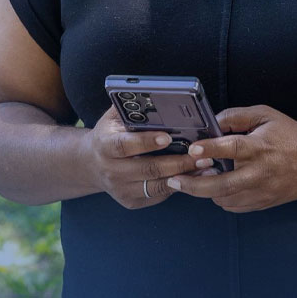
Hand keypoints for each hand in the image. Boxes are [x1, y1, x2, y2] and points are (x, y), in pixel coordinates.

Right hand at [89, 105, 213, 208]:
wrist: (91, 164)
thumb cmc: (109, 135)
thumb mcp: (113, 119)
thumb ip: (130, 109)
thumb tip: (155, 95)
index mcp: (104, 146)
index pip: (124, 146)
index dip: (146, 142)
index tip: (168, 137)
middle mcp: (111, 170)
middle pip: (148, 169)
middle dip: (178, 162)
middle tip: (202, 154)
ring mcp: (121, 189)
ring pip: (157, 186)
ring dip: (184, 176)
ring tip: (205, 166)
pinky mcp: (131, 202)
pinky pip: (159, 195)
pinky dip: (179, 186)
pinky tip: (195, 177)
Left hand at [166, 104, 296, 212]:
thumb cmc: (291, 136)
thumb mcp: (265, 115)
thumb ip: (236, 116)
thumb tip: (212, 122)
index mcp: (258, 147)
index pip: (231, 148)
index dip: (210, 149)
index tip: (192, 150)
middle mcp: (259, 172)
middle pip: (222, 184)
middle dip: (194, 184)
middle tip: (175, 180)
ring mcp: (262, 191)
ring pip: (225, 199)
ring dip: (205, 192)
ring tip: (192, 182)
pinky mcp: (264, 202)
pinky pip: (235, 207)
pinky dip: (221, 199)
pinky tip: (215, 190)